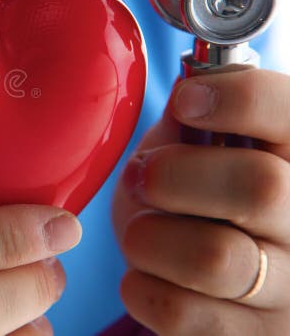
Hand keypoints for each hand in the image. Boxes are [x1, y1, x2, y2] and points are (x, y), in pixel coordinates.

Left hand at [113, 69, 289, 334]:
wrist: (205, 283)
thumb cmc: (197, 196)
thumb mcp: (203, 146)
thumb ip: (199, 119)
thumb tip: (189, 89)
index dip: (238, 98)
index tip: (186, 102)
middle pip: (259, 187)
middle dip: (173, 174)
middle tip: (143, 175)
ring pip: (215, 258)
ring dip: (149, 235)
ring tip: (142, 230)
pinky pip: (181, 311)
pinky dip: (141, 286)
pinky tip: (147, 273)